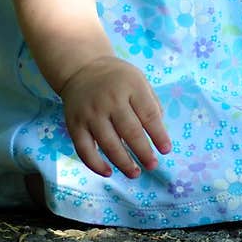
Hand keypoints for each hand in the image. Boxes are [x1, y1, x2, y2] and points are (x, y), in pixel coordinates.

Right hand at [59, 56, 171, 178]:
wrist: (82, 68)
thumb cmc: (118, 79)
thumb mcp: (139, 81)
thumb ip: (151, 104)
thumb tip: (158, 135)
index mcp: (131, 86)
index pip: (149, 114)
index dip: (159, 135)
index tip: (166, 150)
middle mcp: (110, 100)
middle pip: (130, 131)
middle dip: (143, 152)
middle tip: (152, 165)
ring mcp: (91, 113)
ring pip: (108, 144)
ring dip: (123, 162)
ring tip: (135, 173)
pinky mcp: (75, 124)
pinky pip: (84, 149)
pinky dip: (95, 164)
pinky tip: (108, 172)